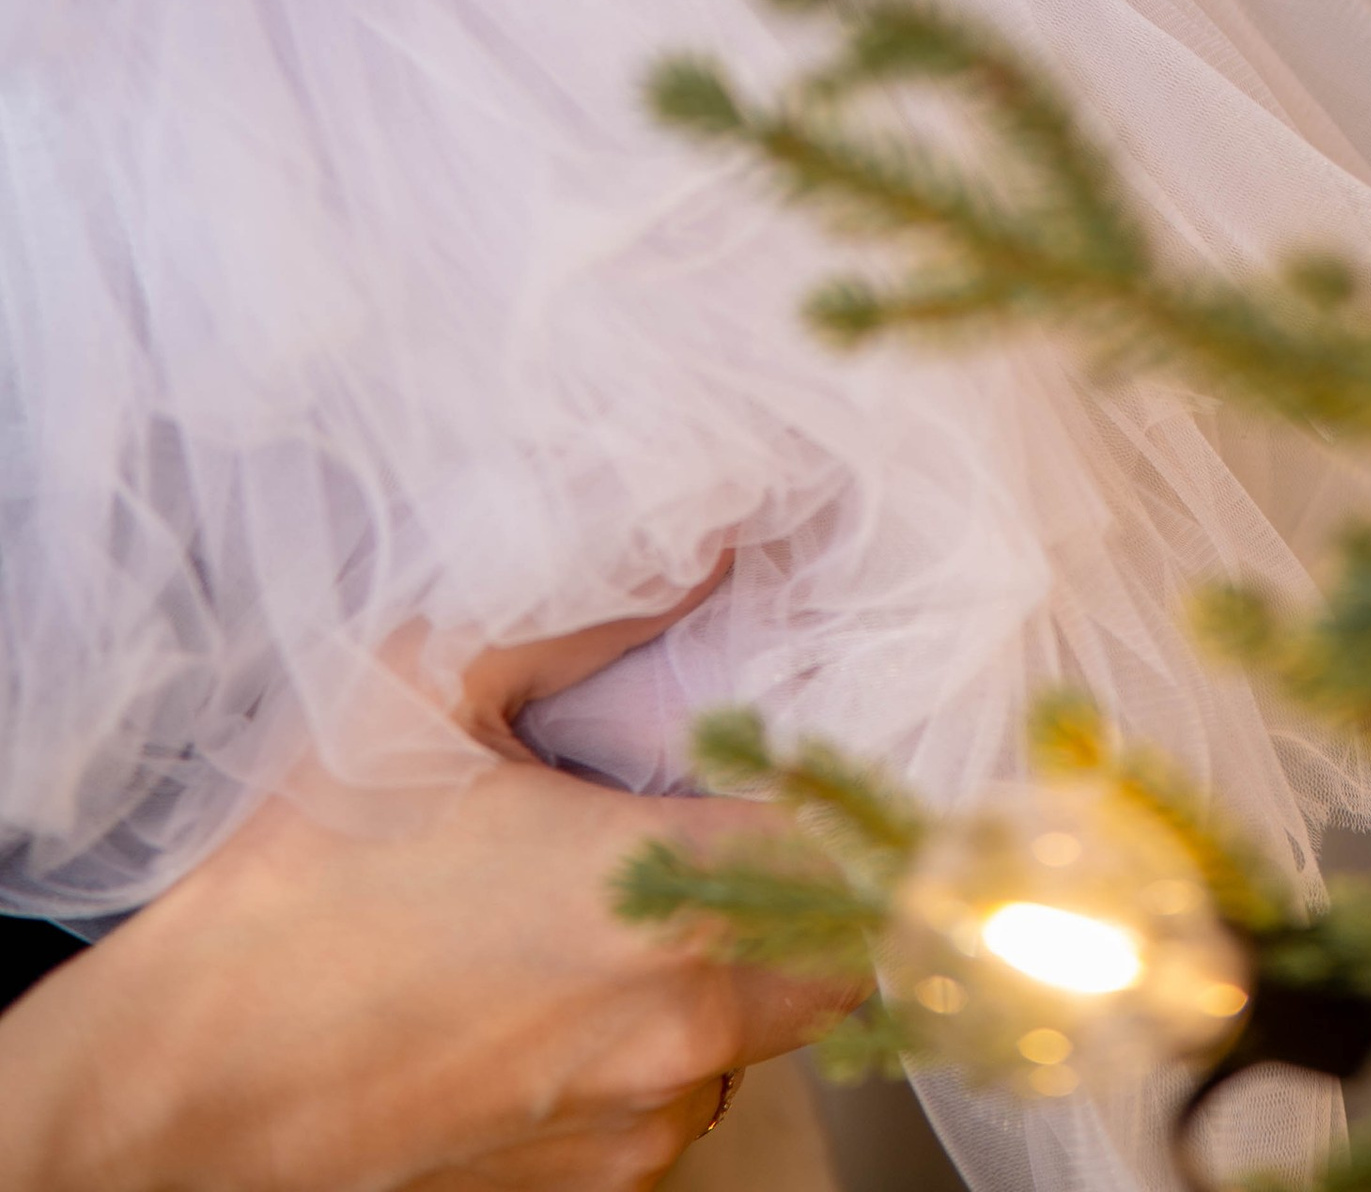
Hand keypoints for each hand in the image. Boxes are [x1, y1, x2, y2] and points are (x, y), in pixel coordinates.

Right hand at [0, 607, 853, 1191]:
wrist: (181, 1086)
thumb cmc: (299, 888)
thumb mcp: (427, 691)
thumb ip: (589, 613)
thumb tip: (710, 548)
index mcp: (662, 904)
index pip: (866, 858)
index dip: (882, 800)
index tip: (862, 751)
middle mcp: (675, 1031)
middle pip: (843, 959)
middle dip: (826, 885)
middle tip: (762, 808)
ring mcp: (633, 1123)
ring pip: (763, 1037)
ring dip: (743, 969)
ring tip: (650, 894)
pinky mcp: (583, 1186)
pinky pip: (677, 1103)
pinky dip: (662, 1043)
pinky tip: (575, 982)